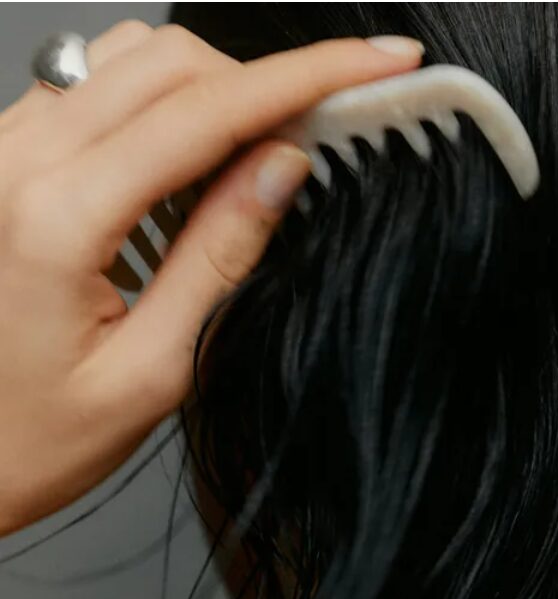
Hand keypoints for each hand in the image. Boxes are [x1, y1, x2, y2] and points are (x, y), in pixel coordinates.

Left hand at [0, 21, 422, 534]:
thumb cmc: (32, 435)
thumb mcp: (155, 367)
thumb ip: (222, 256)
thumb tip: (285, 166)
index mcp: (56, 217)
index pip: (207, 112)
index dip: (308, 76)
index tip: (377, 61)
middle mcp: (17, 161)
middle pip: (173, 62)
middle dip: (268, 80)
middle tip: (329, 127)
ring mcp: (4, 149)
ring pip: (134, 59)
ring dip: (218, 88)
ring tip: (261, 152)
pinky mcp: (7, 155)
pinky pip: (99, 86)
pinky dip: (169, 103)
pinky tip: (197, 159)